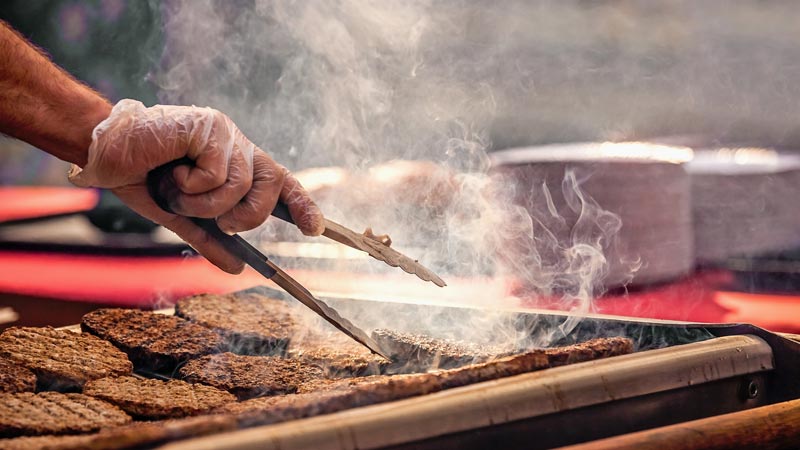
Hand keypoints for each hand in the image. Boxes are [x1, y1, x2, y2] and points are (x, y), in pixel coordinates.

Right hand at [68, 99, 323, 272]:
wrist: (105, 154)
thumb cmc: (143, 178)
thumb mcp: (181, 217)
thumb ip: (210, 239)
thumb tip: (237, 269)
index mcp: (236, 165)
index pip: (281, 183)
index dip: (302, 204)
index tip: (315, 229)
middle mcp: (238, 147)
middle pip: (271, 186)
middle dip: (247, 216)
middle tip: (219, 220)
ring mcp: (226, 135)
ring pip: (241, 186)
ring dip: (204, 203)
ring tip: (175, 189)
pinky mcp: (210, 127)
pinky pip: (216, 173)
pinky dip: (189, 185)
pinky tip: (170, 170)